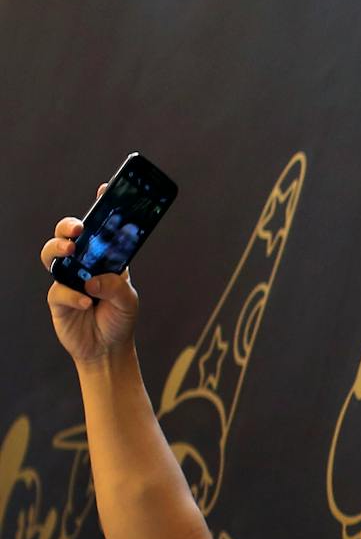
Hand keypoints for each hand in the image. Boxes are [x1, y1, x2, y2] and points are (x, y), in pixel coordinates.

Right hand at [41, 184, 140, 366]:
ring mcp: (67, 279)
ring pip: (53, 254)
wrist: (107, 349)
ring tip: (70, 251)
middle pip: (68, 235)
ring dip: (59, 248)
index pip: (101, 230)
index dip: (101, 208)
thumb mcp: (129, 301)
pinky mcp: (58, 299)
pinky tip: (88, 302)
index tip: (104, 189)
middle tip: (78, 229)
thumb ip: (117, 287)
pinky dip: (74, 295)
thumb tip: (95, 279)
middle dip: (69, 226)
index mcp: (105, 259)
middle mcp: (83, 264)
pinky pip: (59, 291)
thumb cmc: (120, 319)